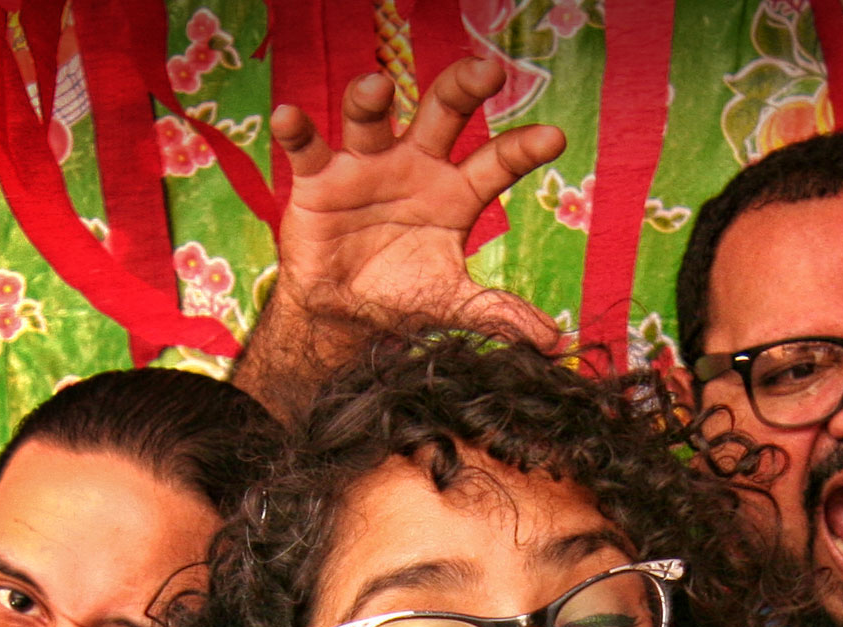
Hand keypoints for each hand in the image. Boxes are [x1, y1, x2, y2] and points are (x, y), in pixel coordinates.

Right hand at [261, 57, 564, 348]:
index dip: (523, 148)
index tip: (554, 138)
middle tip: (485, 70)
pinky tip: (288, 116)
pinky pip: (307, 147)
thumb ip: (498, 313)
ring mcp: (366, 166)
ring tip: (376, 85)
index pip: (497, 162)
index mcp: (456, 191)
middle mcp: (415, 165)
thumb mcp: (453, 302)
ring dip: (369, 99)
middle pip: (441, 113)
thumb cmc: (404, 294)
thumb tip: (554, 340)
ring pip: (369, 119)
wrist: (343, 315)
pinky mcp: (318, 179)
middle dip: (462, 88)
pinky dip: (296, 130)